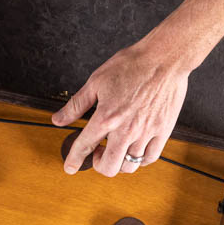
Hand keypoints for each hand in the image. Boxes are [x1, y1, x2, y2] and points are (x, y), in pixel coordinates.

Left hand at [53, 41, 188, 176]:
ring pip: (129, 166)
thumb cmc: (132, 65)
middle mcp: (126, 129)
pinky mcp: (163, 131)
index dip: (74, 160)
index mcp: (106, 117)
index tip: (70, 167)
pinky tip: (135, 149)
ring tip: (117, 149)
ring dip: (119, 162)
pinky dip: (139, 159)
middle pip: (109, 167)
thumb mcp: (96, 81)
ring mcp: (146, 132)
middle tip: (98, 153)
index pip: (84, 146)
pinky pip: (149, 158)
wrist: (166, 56)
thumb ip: (76, 105)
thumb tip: (57, 120)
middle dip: (99, 165)